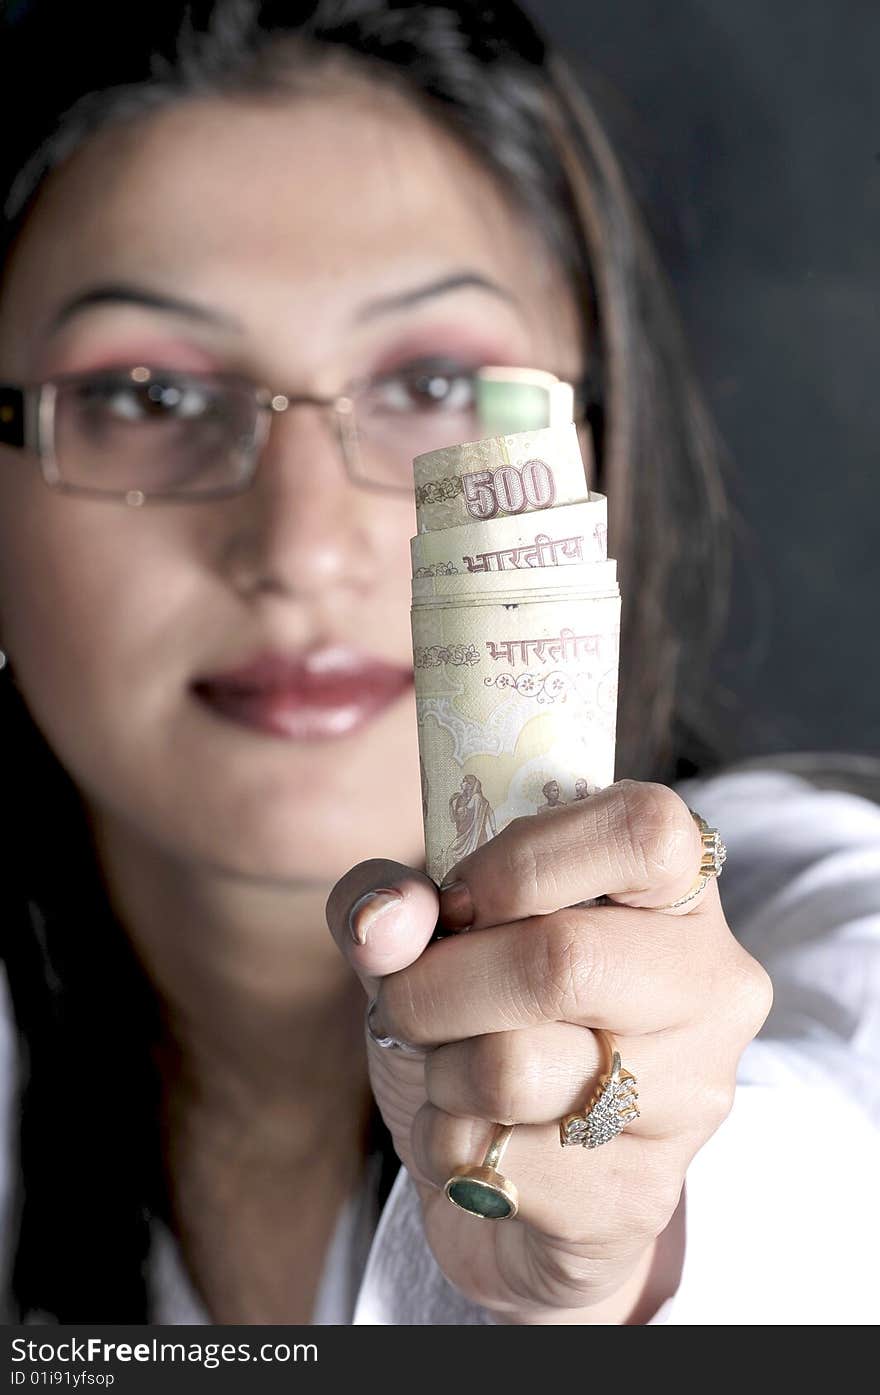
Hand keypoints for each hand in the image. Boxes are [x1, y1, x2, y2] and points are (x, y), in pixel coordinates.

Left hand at [326, 780, 772, 1323]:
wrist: (515, 1189)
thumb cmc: (484, 1028)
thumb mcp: (426, 943)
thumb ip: (388, 903)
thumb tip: (385, 923)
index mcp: (673, 891)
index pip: (644, 831)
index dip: (526, 859)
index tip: (460, 901)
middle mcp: (709, 983)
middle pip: (561, 960)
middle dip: (438, 985)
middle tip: (409, 1001)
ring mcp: (691, 1092)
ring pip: (516, 1068)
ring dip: (441, 1073)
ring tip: (456, 1077)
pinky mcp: (644, 1192)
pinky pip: (502, 1161)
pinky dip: (449, 1148)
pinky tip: (481, 1144)